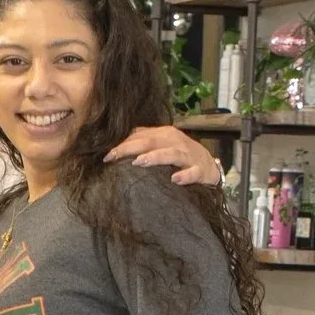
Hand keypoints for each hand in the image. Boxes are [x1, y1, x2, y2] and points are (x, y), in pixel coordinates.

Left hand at [107, 125, 221, 185]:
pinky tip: (174, 179)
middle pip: (151, 142)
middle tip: (112, 156)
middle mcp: (175, 142)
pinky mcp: (201, 171)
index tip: (105, 155)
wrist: (210, 166)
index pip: (140, 136)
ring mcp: (189, 156)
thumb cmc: (178, 156)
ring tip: (139, 162)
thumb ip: (140, 143)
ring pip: (171, 154)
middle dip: (130, 148)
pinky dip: (185, 175)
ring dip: (155, 157)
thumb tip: (113, 147)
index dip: (121, 144)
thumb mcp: (160, 146)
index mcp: (164, 135)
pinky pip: (193, 173)